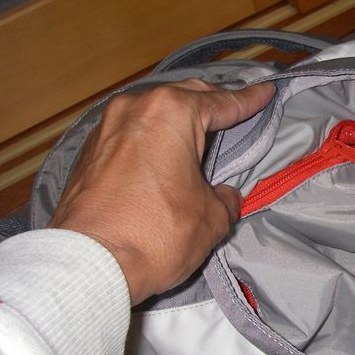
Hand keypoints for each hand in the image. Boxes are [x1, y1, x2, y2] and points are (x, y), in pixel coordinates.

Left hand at [48, 79, 274, 304]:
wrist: (90, 263)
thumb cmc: (158, 233)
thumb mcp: (212, 218)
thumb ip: (225, 198)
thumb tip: (224, 194)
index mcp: (172, 113)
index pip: (222, 103)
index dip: (249, 100)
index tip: (266, 90)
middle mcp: (135, 109)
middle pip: (183, 97)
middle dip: (211, 102)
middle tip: (234, 108)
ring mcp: (105, 128)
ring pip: (152, 113)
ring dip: (177, 121)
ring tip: (197, 131)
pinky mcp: (87, 152)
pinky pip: (129, 134)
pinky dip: (151, 139)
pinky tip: (161, 155)